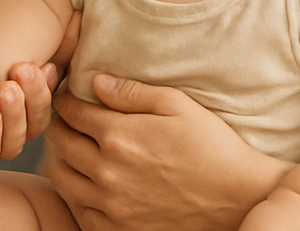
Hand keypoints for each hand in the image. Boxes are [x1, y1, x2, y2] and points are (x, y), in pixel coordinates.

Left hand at [45, 73, 290, 230]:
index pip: (71, 111)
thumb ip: (131, 92)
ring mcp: (113, 204)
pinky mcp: (122, 229)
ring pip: (63, 180)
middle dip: (60, 125)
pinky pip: (81, 214)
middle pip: (61, 143)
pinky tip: (87, 185)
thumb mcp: (177, 104)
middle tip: (67, 119)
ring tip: (72, 151)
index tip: (68, 94)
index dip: (65, 99)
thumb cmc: (212, 145)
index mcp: (119, 136)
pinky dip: (77, 198)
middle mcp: (109, 171)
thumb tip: (96, 83)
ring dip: (62, 161)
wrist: (239, 197)